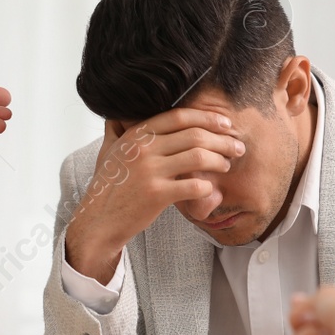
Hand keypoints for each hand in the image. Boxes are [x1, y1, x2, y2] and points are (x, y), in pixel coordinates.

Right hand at [64, 109, 245, 283]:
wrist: (98, 221)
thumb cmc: (107, 187)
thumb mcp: (107, 152)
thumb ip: (116, 130)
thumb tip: (118, 113)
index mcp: (135, 134)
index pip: (179, 116)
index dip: (207, 117)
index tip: (224, 123)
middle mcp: (143, 149)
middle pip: (195, 135)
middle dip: (222, 140)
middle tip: (236, 147)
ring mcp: (150, 172)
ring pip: (199, 157)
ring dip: (220, 161)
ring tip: (227, 166)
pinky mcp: (157, 195)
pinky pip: (194, 186)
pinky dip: (208, 187)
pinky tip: (211, 190)